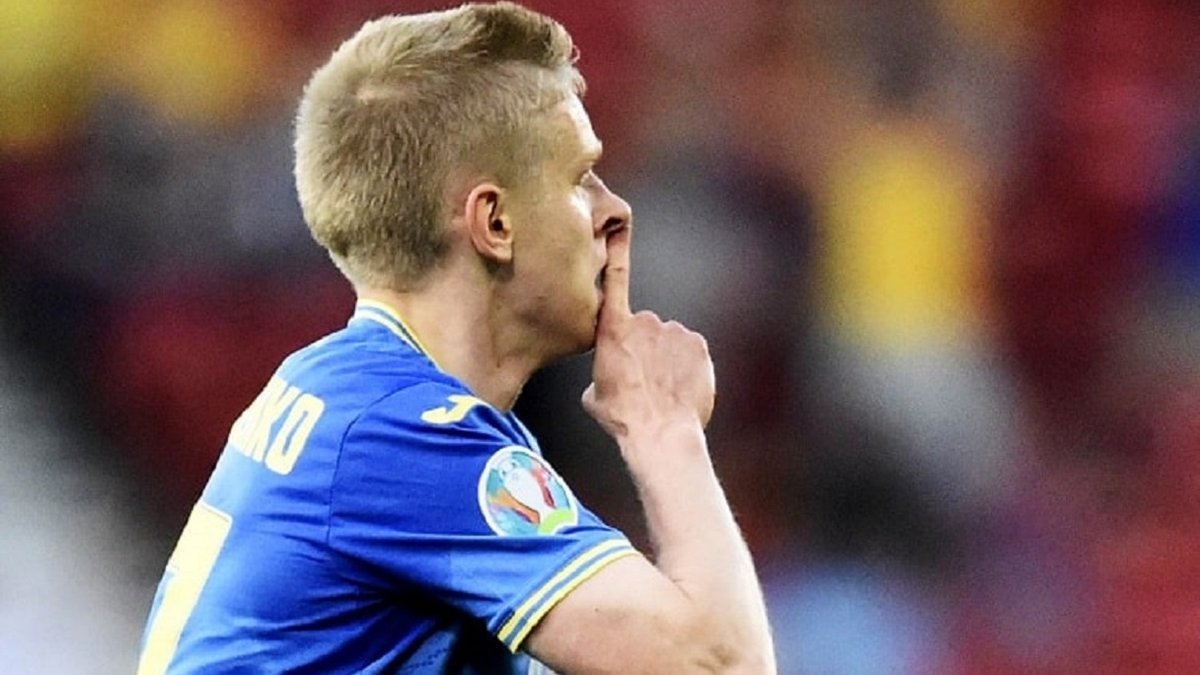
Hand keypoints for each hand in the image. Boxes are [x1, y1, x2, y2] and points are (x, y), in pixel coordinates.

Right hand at [582, 226, 715, 441]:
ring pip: (669, 341)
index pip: (614, 281)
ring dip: (667, 358)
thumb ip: (601, 372)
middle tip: (643, 381)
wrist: (660, 432)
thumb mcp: (594, 395)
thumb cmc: (622, 417)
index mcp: (613, 329)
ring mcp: (674, 331)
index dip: (616, 252)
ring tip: (662, 389)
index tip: (618, 225)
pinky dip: (687, 365)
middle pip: (645, 328)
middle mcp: (644, 321)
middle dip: (646, 347)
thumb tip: (606, 375)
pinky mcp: (698, 344)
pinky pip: (690, 350)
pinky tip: (680, 388)